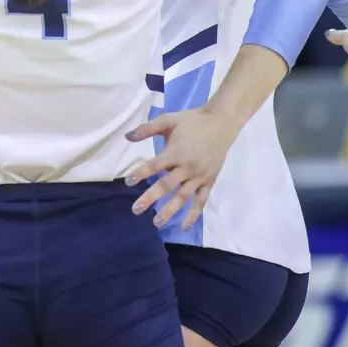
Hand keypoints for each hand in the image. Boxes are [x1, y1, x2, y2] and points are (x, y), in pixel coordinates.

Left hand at [122, 107, 242, 229]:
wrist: (221, 124)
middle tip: (136, 210)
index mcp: (176, 152)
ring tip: (156, 222)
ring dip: (170, 211)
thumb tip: (127, 136)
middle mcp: (187, 167)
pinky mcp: (209, 182)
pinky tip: (184, 226)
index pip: (155, 165)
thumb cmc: (192, 121)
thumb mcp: (168, 120)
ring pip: (183, 197)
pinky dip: (193, 215)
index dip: (141, 173)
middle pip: (166, 185)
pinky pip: (201, 201)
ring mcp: (199, 176)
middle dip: (150, 198)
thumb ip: (147, 128)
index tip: (128, 182)